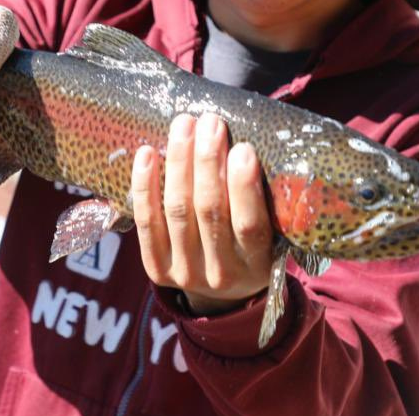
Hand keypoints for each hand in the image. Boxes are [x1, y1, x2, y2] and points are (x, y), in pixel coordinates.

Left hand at [131, 112, 273, 314]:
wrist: (223, 296)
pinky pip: (146, 222)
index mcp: (257, 264)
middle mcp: (221, 272)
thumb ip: (265, 200)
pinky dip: (144, 185)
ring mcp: (185, 272)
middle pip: (209, 210)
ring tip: (184, 125)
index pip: (250, 224)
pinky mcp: (156, 269)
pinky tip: (147, 153)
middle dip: (207, 161)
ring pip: (177, 210)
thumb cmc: (251, 247)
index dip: (244, 186)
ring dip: (178, 162)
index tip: (243, 148)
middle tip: (210, 122)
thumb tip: (251, 141)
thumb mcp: (273, 235)